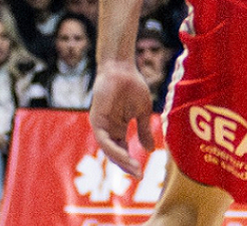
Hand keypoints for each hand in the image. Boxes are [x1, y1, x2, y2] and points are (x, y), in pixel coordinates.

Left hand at [90, 61, 154, 177]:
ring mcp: (101, 126)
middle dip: (126, 166)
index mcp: (118, 129)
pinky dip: (113, 148)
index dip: (131, 163)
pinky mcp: (96, 120)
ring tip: (133, 167)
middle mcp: (108, 130)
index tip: (142, 175)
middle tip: (138, 176)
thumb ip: (144, 131)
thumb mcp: (142, 113)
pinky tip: (123, 154)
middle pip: (115, 154)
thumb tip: (150, 151)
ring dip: (120, 160)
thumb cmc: (133, 87)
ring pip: (108, 149)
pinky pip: (103, 139)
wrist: (123, 70)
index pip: (123, 151)